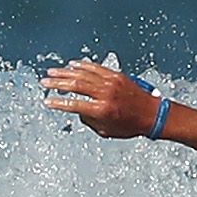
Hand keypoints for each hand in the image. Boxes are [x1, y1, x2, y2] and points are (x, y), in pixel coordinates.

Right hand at [44, 57, 160, 139]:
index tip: (47, 101)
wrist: (153, 114)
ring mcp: (111, 82)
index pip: (73, 104)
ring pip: (84, 73)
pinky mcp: (117, 75)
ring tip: (52, 72)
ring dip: (66, 72)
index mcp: (102, 110)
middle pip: (75, 84)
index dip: (58, 103)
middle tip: (44, 82)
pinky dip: (83, 65)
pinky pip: (96, 68)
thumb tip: (78, 110)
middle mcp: (105, 94)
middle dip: (57, 83)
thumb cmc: (131, 125)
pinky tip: (72, 65)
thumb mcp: (106, 131)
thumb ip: (89, 120)